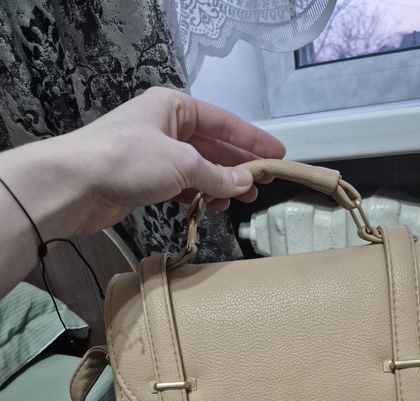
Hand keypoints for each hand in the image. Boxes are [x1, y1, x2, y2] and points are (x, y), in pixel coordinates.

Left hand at [66, 87, 285, 232]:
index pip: (223, 122)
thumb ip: (217, 174)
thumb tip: (247, 182)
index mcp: (174, 107)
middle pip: (212, 145)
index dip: (252, 140)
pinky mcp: (145, 181)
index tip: (278, 155)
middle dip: (238, 165)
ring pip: (197, 168)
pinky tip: (214, 206)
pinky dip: (199, 195)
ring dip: (220, 183)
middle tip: (264, 184)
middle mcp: (165, 126)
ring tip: (243, 200)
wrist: (74, 185)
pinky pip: (182, 186)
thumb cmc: (128, 160)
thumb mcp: (181, 163)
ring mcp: (154, 154)